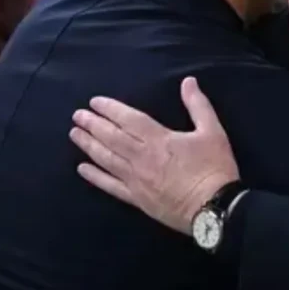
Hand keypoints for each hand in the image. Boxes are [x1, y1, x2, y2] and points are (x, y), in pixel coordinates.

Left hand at [70, 77, 239, 234]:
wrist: (214, 208)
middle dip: (93, 125)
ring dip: (89, 145)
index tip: (94, 102)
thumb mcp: (212, 131)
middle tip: (77, 116)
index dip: (110, 109)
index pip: (128, 119)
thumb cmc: (214, 168)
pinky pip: (111, 186)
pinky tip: (82, 169)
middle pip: (111, 137)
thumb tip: (188, 81)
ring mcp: (136, 179)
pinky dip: (95, 177)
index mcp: (159, 139)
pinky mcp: (137, 199)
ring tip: (75, 134)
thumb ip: (198, 105)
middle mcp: (142, 157)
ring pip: (107, 159)